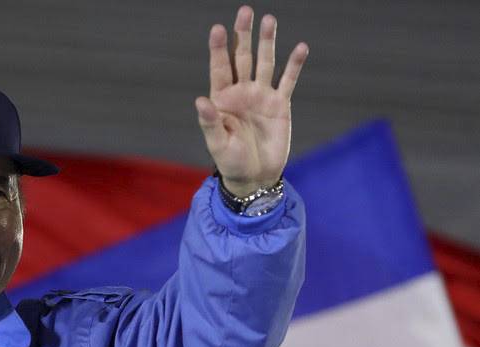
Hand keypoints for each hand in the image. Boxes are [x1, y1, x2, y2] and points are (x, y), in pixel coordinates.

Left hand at [196, 5, 308, 196]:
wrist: (255, 176)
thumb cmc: (231, 162)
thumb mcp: (217, 144)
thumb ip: (210, 122)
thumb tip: (200, 100)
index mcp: (222, 99)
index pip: (219, 68)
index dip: (219, 48)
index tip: (217, 29)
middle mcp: (241, 92)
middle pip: (242, 58)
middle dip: (243, 35)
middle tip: (245, 11)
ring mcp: (261, 96)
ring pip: (265, 63)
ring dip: (267, 42)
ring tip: (270, 20)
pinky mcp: (280, 104)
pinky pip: (288, 80)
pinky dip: (294, 65)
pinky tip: (300, 47)